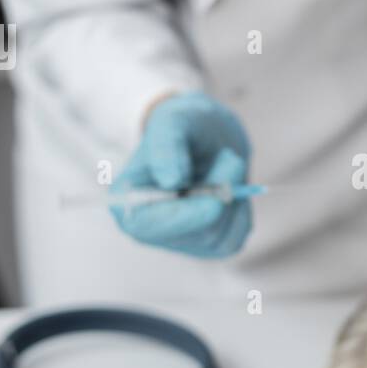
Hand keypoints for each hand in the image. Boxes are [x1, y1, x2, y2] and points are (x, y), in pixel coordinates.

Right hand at [110, 91, 252, 257]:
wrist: (206, 135)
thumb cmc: (182, 126)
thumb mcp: (172, 121)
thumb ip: (166, 146)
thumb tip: (170, 181)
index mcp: (126, 205)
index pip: (150, 227)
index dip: (187, 214)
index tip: (220, 191)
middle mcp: (150, 231)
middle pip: (195, 234)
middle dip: (221, 195)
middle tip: (230, 158)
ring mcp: (181, 242)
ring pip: (219, 237)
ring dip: (233, 197)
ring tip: (225, 165)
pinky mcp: (209, 246)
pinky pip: (236, 236)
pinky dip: (241, 209)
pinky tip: (229, 186)